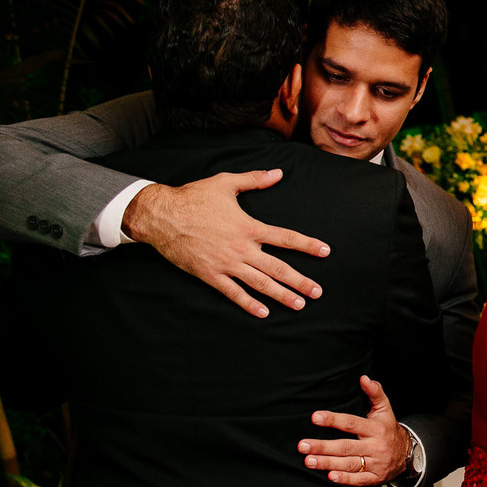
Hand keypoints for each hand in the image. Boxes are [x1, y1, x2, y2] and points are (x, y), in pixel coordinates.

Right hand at [123, 170, 329, 317]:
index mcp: (248, 227)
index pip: (285, 238)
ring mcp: (226, 263)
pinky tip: (263, 313)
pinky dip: (248, 304)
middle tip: (317, 292)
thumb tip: (277, 173)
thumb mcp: (225, 183)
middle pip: (277, 268)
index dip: (307, 245)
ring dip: (281, 295)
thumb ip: (254, 180)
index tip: (325, 251)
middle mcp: (241, 248)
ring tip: (299, 304)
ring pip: (260, 284)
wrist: (161, 216)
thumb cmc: (193, 197)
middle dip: (300, 281)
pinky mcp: (210, 274)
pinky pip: (233, 292)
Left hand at [297, 376, 411, 485]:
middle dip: (323, 446)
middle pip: (346, 446)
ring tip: (308, 461)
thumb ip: (375, 393)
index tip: (315, 417)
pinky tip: (330, 476)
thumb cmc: (389, 429)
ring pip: (349, 464)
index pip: (351, 423)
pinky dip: (345, 479)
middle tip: (303, 445)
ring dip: (327, 463)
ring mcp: (375, 463)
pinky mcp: (375, 478)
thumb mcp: (385, 409)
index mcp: (375, 428)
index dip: (333, 420)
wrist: (408, 455)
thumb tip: (364, 378)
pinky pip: (359, 480)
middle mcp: (375, 446)